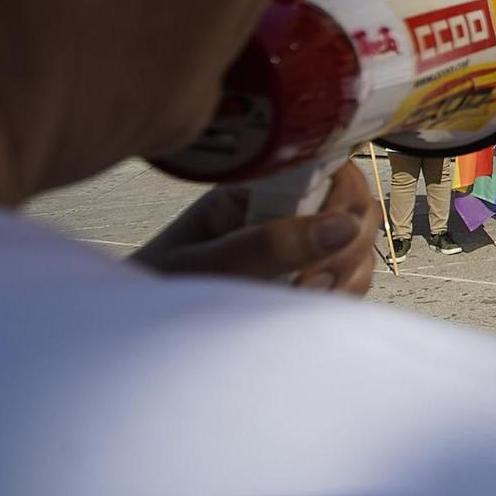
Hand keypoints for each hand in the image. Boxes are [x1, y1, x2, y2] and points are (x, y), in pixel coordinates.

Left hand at [133, 161, 379, 294]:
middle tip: (304, 283)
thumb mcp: (205, 267)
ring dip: (345, 273)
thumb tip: (344, 226)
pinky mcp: (311, 270)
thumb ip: (270, 246)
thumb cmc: (158, 290)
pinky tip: (305, 304)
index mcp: (258, 188)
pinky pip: (354, 272)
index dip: (344, 201)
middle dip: (345, 247)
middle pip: (357, 205)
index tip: (327, 241)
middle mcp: (286, 206)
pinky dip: (343, 291)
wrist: (134, 327)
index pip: (330, 167)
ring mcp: (302, 238)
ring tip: (298, 297)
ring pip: (361, 241)